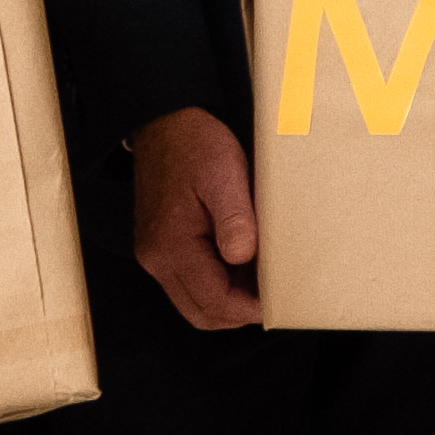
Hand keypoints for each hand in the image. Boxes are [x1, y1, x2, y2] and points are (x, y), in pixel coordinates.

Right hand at [129, 106, 260, 329]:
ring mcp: (156, 255)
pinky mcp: (161, 247)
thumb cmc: (194, 144)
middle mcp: (157, 258)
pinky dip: (218, 285)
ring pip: (195, 303)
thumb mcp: (224, 174)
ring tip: (260, 281)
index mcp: (171, 245)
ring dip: (229, 301)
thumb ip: (235, 221)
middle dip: (238, 313)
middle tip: (273, 298)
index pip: (213, 301)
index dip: (249, 310)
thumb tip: (245, 259)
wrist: (164, 121)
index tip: (278, 302)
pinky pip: (190, 283)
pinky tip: (242, 265)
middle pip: (201, 313)